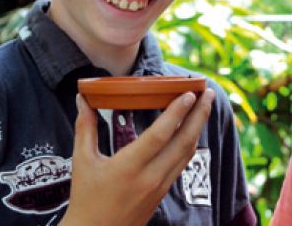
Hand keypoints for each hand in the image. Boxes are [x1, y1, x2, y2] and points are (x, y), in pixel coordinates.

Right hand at [59, 89, 214, 225]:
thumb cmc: (86, 200)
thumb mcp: (82, 161)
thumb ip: (85, 127)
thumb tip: (82, 99)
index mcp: (129, 168)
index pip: (160, 135)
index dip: (177, 112)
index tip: (190, 93)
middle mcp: (150, 177)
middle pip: (184, 141)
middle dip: (200, 115)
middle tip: (209, 92)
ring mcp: (161, 186)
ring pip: (188, 152)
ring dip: (199, 127)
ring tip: (205, 105)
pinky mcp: (164, 191)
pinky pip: (183, 162)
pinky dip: (191, 142)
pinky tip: (193, 129)